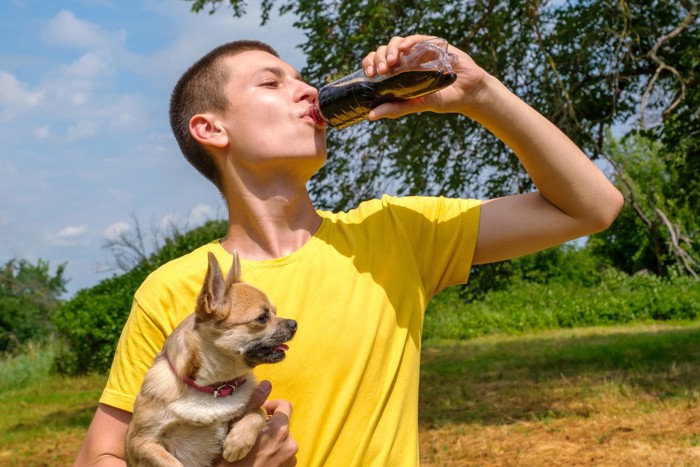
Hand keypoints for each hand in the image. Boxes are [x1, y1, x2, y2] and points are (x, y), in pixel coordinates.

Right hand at [217, 381, 297, 466]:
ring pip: (282, 441)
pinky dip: (272, 455)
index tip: (258, 412)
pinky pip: (282, 456)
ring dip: (270, 441)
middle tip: (250, 433)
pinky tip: (257, 460)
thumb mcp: (238, 430)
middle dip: (268, 425)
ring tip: (252, 449)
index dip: (271, 406)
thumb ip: (254, 405)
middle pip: (282, 425)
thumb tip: (266, 384)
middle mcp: (290, 444)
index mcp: (280, 431)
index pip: (285, 406)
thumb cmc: (232, 462)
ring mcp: (290, 460)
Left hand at [361, 34, 488, 118]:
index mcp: (398, 73)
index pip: (377, 64)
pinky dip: (407, 41)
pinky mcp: (432, 45)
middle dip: (378, 58)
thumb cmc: (442, 100)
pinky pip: (416, 38)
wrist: (467, 93)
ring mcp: (418, 52)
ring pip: (396, 43)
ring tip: (390, 62)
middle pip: (383, 52)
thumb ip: (395, 109)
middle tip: (380, 70)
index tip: (369, 74)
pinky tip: (403, 49)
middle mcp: (405, 61)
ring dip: (390, 50)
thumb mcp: (416, 104)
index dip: (369, 65)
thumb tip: (371, 116)